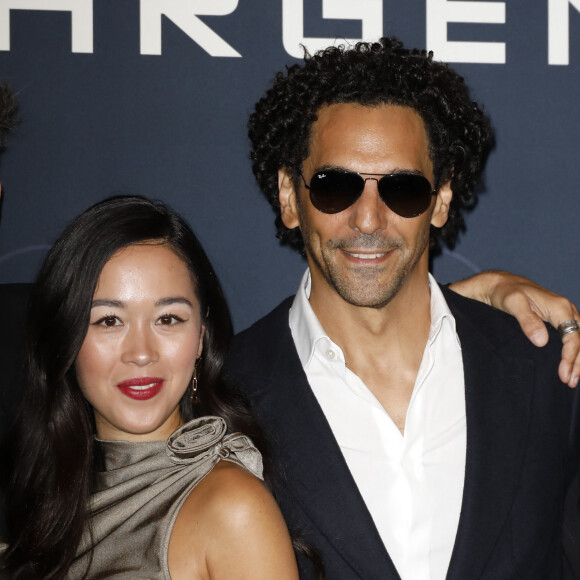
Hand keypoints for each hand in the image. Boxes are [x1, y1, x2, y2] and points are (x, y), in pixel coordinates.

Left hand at [450, 271, 579, 387]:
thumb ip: (527, 321)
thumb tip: (542, 341)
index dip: (570, 356)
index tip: (563, 373)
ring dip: (578, 360)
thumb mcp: (513, 304)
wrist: (502, 285)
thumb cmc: (506, 293)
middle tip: (569, 382)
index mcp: (559, 307)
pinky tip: (569, 366)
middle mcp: (566, 310)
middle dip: (578, 362)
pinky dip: (573, 353)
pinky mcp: (558, 321)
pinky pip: (572, 338)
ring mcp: (564, 316)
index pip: (572, 336)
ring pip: (579, 340)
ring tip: (571, 380)